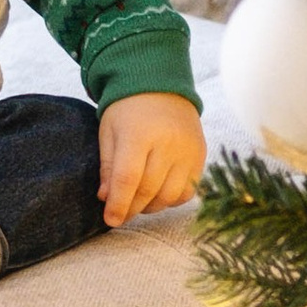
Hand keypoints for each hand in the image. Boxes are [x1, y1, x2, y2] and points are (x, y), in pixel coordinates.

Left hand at [100, 92, 207, 225]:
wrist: (161, 86)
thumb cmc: (128, 110)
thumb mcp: (109, 132)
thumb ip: (107, 166)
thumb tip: (106, 198)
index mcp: (139, 134)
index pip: (128, 178)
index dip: (118, 204)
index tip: (110, 220)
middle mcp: (167, 143)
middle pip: (149, 190)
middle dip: (132, 208)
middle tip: (120, 214)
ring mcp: (188, 150)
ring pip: (170, 195)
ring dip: (151, 206)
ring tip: (138, 203)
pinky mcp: (200, 156)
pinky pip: (188, 191)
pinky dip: (172, 199)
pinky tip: (159, 194)